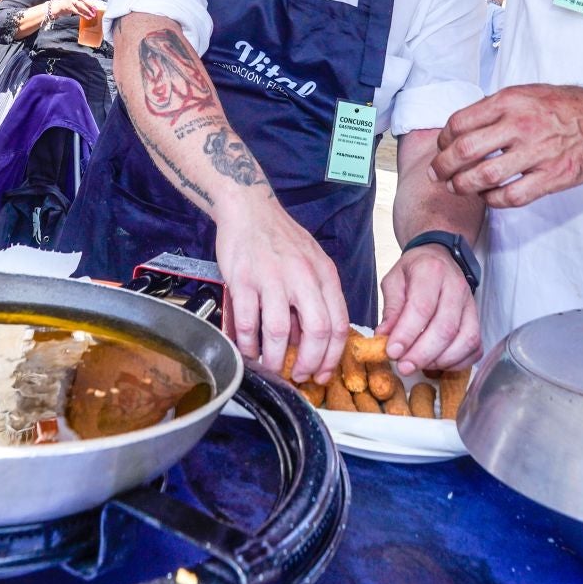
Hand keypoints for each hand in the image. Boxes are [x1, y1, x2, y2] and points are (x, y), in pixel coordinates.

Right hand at [63, 0, 103, 19]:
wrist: (59, 5)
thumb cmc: (71, 1)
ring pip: (81, 5)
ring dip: (88, 11)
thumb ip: (86, 0)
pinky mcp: (70, 7)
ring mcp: (72, 1)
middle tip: (95, 8)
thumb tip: (97, 6)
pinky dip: (83, 15)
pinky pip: (78, 11)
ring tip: (93, 14)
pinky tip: (88, 17)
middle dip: (90, 3)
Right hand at [214, 197, 348, 385]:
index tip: (323, 373)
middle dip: (310, 363)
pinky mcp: (243, 279)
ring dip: (277, 359)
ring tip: (273, 369)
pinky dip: (249, 343)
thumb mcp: (311, 262)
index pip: (339, 323)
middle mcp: (302, 276)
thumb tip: (314, 340)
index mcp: (324, 274)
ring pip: (280, 332)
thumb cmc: (281, 237)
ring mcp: (272, 278)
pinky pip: (248, 322)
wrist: (249, 207)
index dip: (333, 356)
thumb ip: (316, 296)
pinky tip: (249, 350)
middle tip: (299, 376)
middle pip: (317, 332)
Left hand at [378, 245, 479, 374]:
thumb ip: (391, 307)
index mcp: (431, 272)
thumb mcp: (394, 280)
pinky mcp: (478, 319)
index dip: (407, 334)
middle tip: (403, 367)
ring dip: (441, 360)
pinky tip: (438, 364)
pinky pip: (475, 347)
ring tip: (419, 365)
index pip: (422, 307)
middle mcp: (456, 287)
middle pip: (446, 328)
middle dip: (423, 354)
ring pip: (466, 340)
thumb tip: (384, 335)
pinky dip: (458, 362)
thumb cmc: (414, 272)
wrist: (439, 258)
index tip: (392, 352)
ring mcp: (471, 304)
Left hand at [433, 84, 582, 207]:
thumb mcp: (527, 92)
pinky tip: (488, 196)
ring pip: (483, 176)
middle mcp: (520, 125)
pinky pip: (511, 196)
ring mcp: (537, 153)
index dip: (443, 139)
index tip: (442, 148)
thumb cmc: (567, 106)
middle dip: (443, 166)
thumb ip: (496, 108)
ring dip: (462, 186)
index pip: (459, 123)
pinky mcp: (552, 177)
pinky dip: (492, 200)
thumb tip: (463, 126)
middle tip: (438, 174)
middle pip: (465, 150)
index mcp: (510, 101)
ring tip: (457, 187)